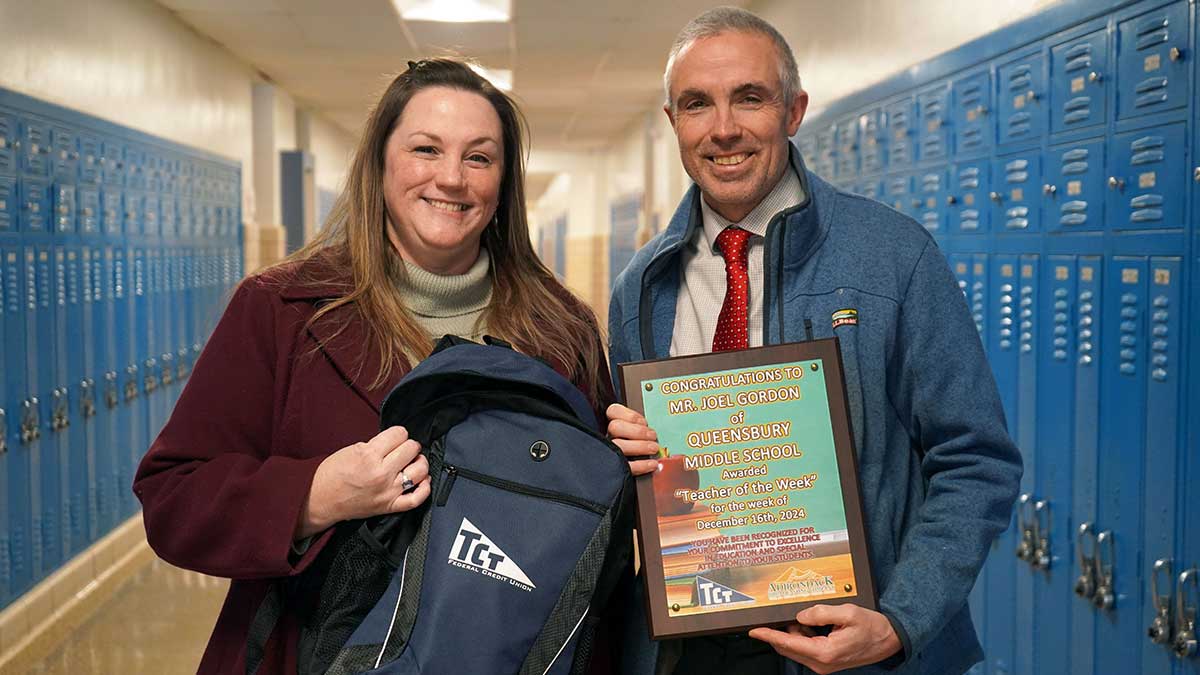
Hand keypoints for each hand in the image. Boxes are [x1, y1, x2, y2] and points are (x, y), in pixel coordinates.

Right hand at [297, 426, 430, 537]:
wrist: (320, 500)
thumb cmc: (331, 475)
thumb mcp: (352, 449)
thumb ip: (376, 445)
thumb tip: (396, 441)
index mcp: (369, 456)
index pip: (399, 434)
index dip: (398, 433)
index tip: (394, 437)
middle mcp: (381, 474)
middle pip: (412, 449)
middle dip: (408, 445)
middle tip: (402, 448)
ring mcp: (388, 491)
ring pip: (420, 470)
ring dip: (419, 462)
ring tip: (412, 461)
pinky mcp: (389, 506)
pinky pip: (417, 499)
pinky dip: (425, 488)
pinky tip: (423, 480)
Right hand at [606, 403, 660, 475]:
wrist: (624, 481)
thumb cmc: (635, 449)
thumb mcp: (636, 434)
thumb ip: (640, 428)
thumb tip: (652, 426)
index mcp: (611, 426)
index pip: (612, 411)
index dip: (630, 415)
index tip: (643, 422)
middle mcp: (606, 438)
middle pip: (615, 427)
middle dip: (638, 431)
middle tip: (653, 436)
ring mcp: (608, 453)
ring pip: (618, 445)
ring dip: (640, 446)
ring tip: (654, 448)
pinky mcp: (614, 471)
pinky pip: (625, 466)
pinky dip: (641, 465)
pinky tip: (653, 464)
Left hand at [748, 604, 901, 673]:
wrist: (889, 640)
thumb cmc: (872, 628)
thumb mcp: (848, 613)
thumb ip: (821, 613)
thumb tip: (800, 616)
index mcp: (824, 652)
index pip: (788, 643)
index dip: (769, 635)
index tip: (754, 631)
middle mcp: (821, 662)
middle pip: (788, 647)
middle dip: (781, 631)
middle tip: (782, 614)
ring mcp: (823, 664)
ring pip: (796, 647)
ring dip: (794, 633)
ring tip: (811, 618)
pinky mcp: (826, 661)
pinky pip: (805, 647)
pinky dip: (803, 636)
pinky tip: (813, 625)